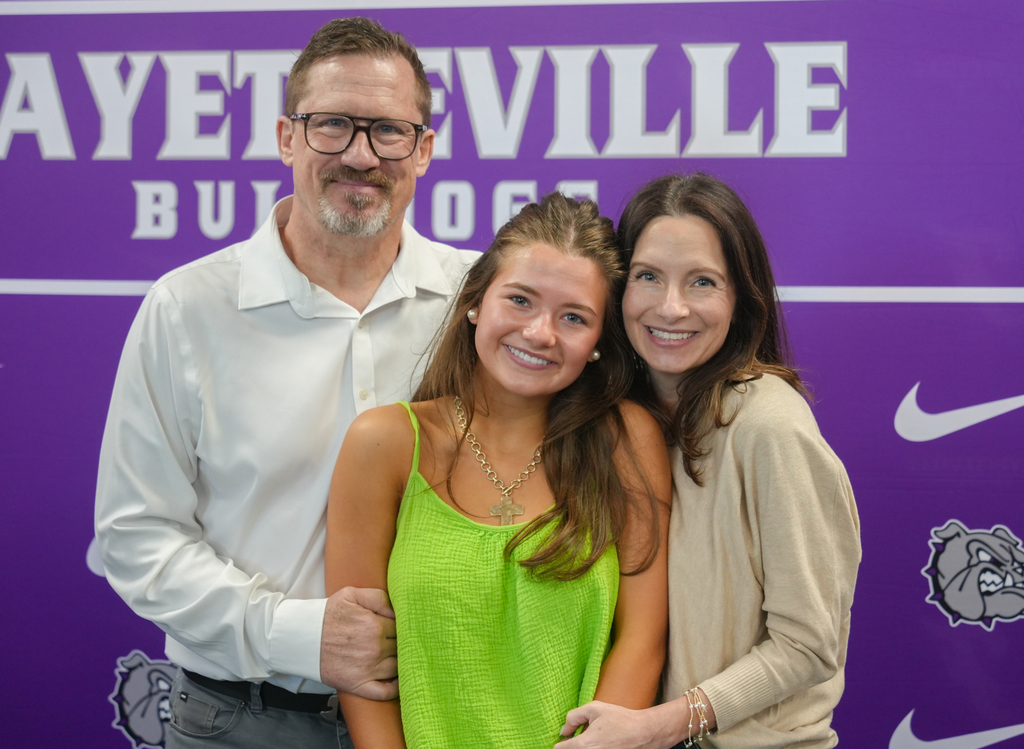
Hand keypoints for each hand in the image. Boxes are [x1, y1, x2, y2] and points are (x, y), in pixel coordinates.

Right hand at [319, 586, 397, 698]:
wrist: (302, 638)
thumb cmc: (328, 616)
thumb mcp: (351, 595)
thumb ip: (378, 597)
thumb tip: (397, 610)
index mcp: (375, 626)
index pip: (402, 626)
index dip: (402, 625)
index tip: (398, 626)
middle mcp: (374, 649)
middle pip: (402, 647)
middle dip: (402, 642)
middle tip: (397, 640)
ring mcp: (367, 669)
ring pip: (398, 667)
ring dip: (400, 661)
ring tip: (397, 655)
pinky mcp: (358, 685)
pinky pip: (386, 692)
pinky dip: (395, 687)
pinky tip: (397, 679)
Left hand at [557, 701, 677, 748]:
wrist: (643, 733)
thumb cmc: (619, 719)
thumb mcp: (594, 708)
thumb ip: (573, 717)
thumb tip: (564, 731)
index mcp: (583, 745)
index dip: (561, 742)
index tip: (566, 737)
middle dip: (570, 745)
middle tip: (577, 737)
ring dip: (580, 748)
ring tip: (591, 740)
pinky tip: (600, 743)